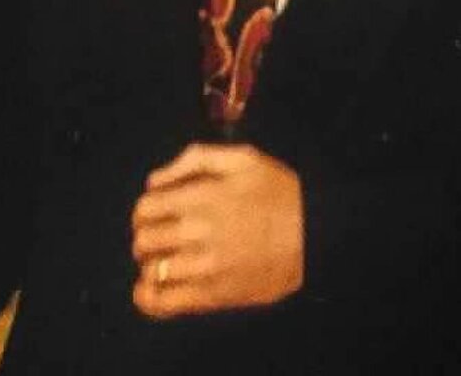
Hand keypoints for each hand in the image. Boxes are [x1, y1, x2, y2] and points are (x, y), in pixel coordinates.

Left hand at [131, 143, 303, 317]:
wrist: (316, 234)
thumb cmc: (281, 194)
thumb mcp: (245, 159)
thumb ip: (196, 158)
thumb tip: (154, 180)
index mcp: (204, 196)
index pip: (146, 207)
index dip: (145, 210)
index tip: (156, 214)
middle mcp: (200, 231)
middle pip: (144, 240)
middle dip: (146, 237)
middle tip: (161, 238)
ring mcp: (206, 266)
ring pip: (152, 270)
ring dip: (152, 264)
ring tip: (166, 261)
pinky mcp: (214, 294)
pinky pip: (165, 303)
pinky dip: (148, 298)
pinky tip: (149, 290)